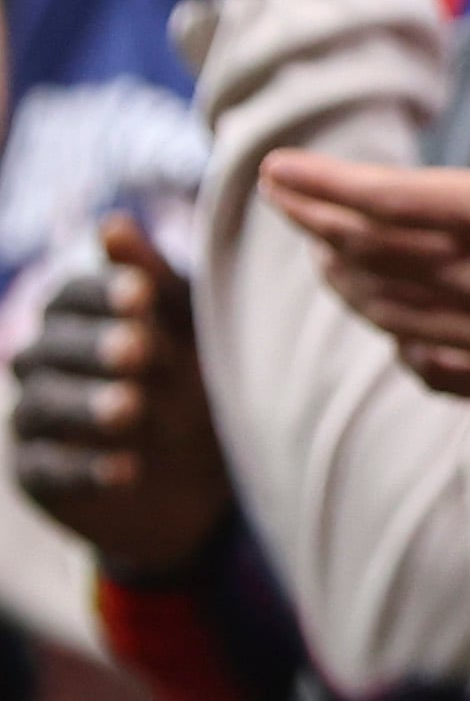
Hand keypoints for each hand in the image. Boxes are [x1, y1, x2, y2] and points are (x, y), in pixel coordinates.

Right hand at [12, 218, 235, 577]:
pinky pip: (48, 471)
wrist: (203, 465)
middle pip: (49, 348)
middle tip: (139, 350)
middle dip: (93, 346)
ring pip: (42, 406)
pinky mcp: (38, 476)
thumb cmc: (194, 372)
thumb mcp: (187, 324)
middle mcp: (44, 363)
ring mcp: (36, 420)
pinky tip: (128, 470)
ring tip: (132, 408)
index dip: (102, 293)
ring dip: (86, 404)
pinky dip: (85, 469)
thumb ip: (153, 278)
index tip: (143, 293)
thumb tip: (110, 225)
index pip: (71, 297)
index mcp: (77, 318)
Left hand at [257, 0, 469, 464]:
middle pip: (371, 259)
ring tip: (328, 256)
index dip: (323, 183)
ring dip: (349, 281)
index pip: (388, 198)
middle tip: (289, 199)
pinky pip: (437, 366)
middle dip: (319, 225)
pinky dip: (401, 342)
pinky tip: (400, 329)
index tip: (276, 166)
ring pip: (393, 315)